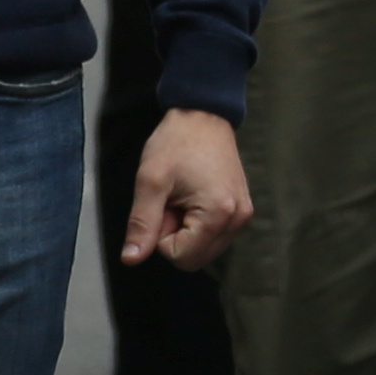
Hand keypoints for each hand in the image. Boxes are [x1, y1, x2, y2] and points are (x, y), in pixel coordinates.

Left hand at [120, 111, 250, 266]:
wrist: (203, 115)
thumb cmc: (176, 143)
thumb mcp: (151, 181)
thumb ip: (141, 224)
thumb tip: (131, 259)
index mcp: (218, 213)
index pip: (180, 256)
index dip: (161, 234)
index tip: (164, 203)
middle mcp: (238, 218)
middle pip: (195, 258)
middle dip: (175, 235)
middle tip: (172, 201)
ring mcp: (243, 214)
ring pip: (204, 250)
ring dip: (187, 231)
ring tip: (183, 197)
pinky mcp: (242, 209)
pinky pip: (214, 236)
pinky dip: (199, 225)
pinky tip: (195, 198)